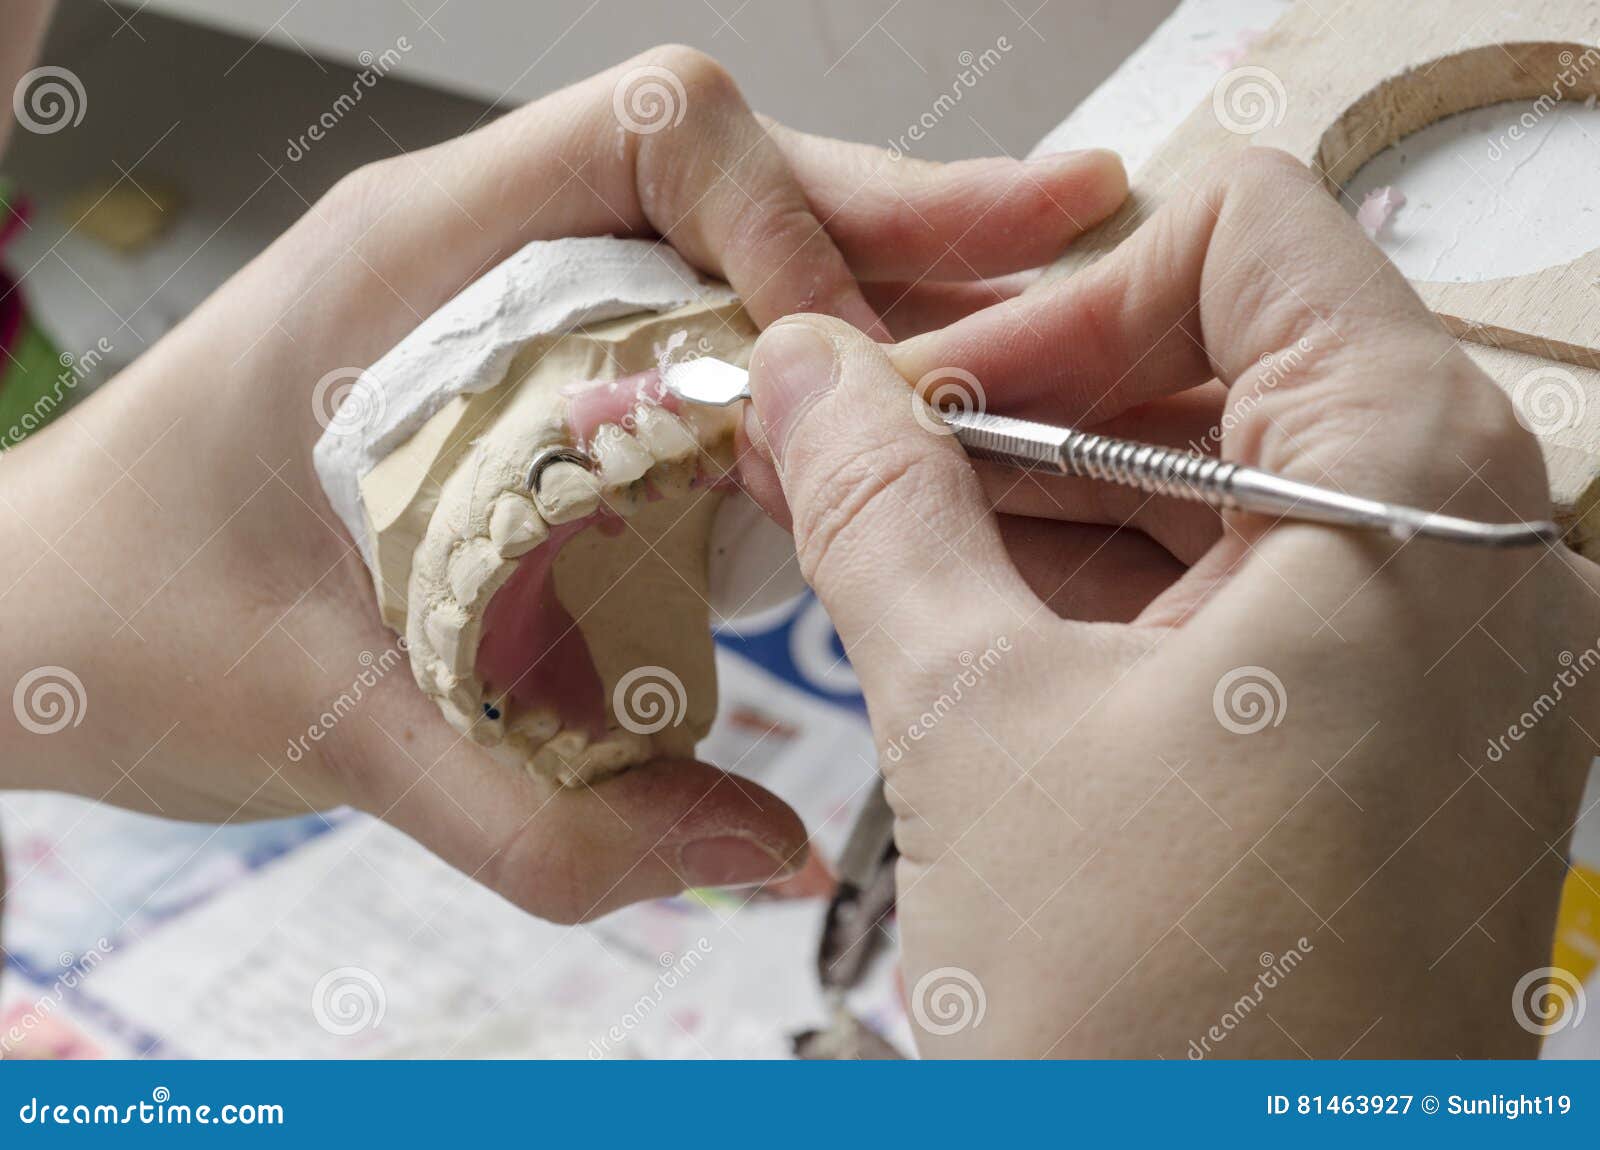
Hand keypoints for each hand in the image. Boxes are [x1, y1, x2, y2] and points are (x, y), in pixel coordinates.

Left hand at [0, 45, 1127, 921]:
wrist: (25, 626)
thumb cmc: (119, 627)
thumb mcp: (324, 726)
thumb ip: (543, 815)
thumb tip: (764, 851)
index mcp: (414, 265)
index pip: (654, 132)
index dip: (788, 219)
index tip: (847, 372)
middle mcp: (485, 260)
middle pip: (739, 182)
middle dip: (913, 215)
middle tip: (1078, 238)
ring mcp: (521, 322)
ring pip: (740, 257)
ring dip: (891, 288)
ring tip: (1043, 323)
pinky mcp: (540, 397)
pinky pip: (704, 349)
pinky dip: (820, 376)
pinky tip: (907, 426)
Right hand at [743, 149, 1597, 1055]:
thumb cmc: (1170, 1022)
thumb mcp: (979, 716)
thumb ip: (881, 506)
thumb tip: (806, 375)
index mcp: (1418, 491)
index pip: (1247, 238)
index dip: (1063, 294)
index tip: (927, 385)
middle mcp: (1469, 557)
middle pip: (1224, 364)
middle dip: (1018, 405)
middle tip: (857, 453)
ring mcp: (1436, 655)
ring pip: (1220, 489)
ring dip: (1041, 502)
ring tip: (879, 537)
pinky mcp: (1382, 740)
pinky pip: (1238, 599)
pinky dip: (1102, 594)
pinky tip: (964, 619)